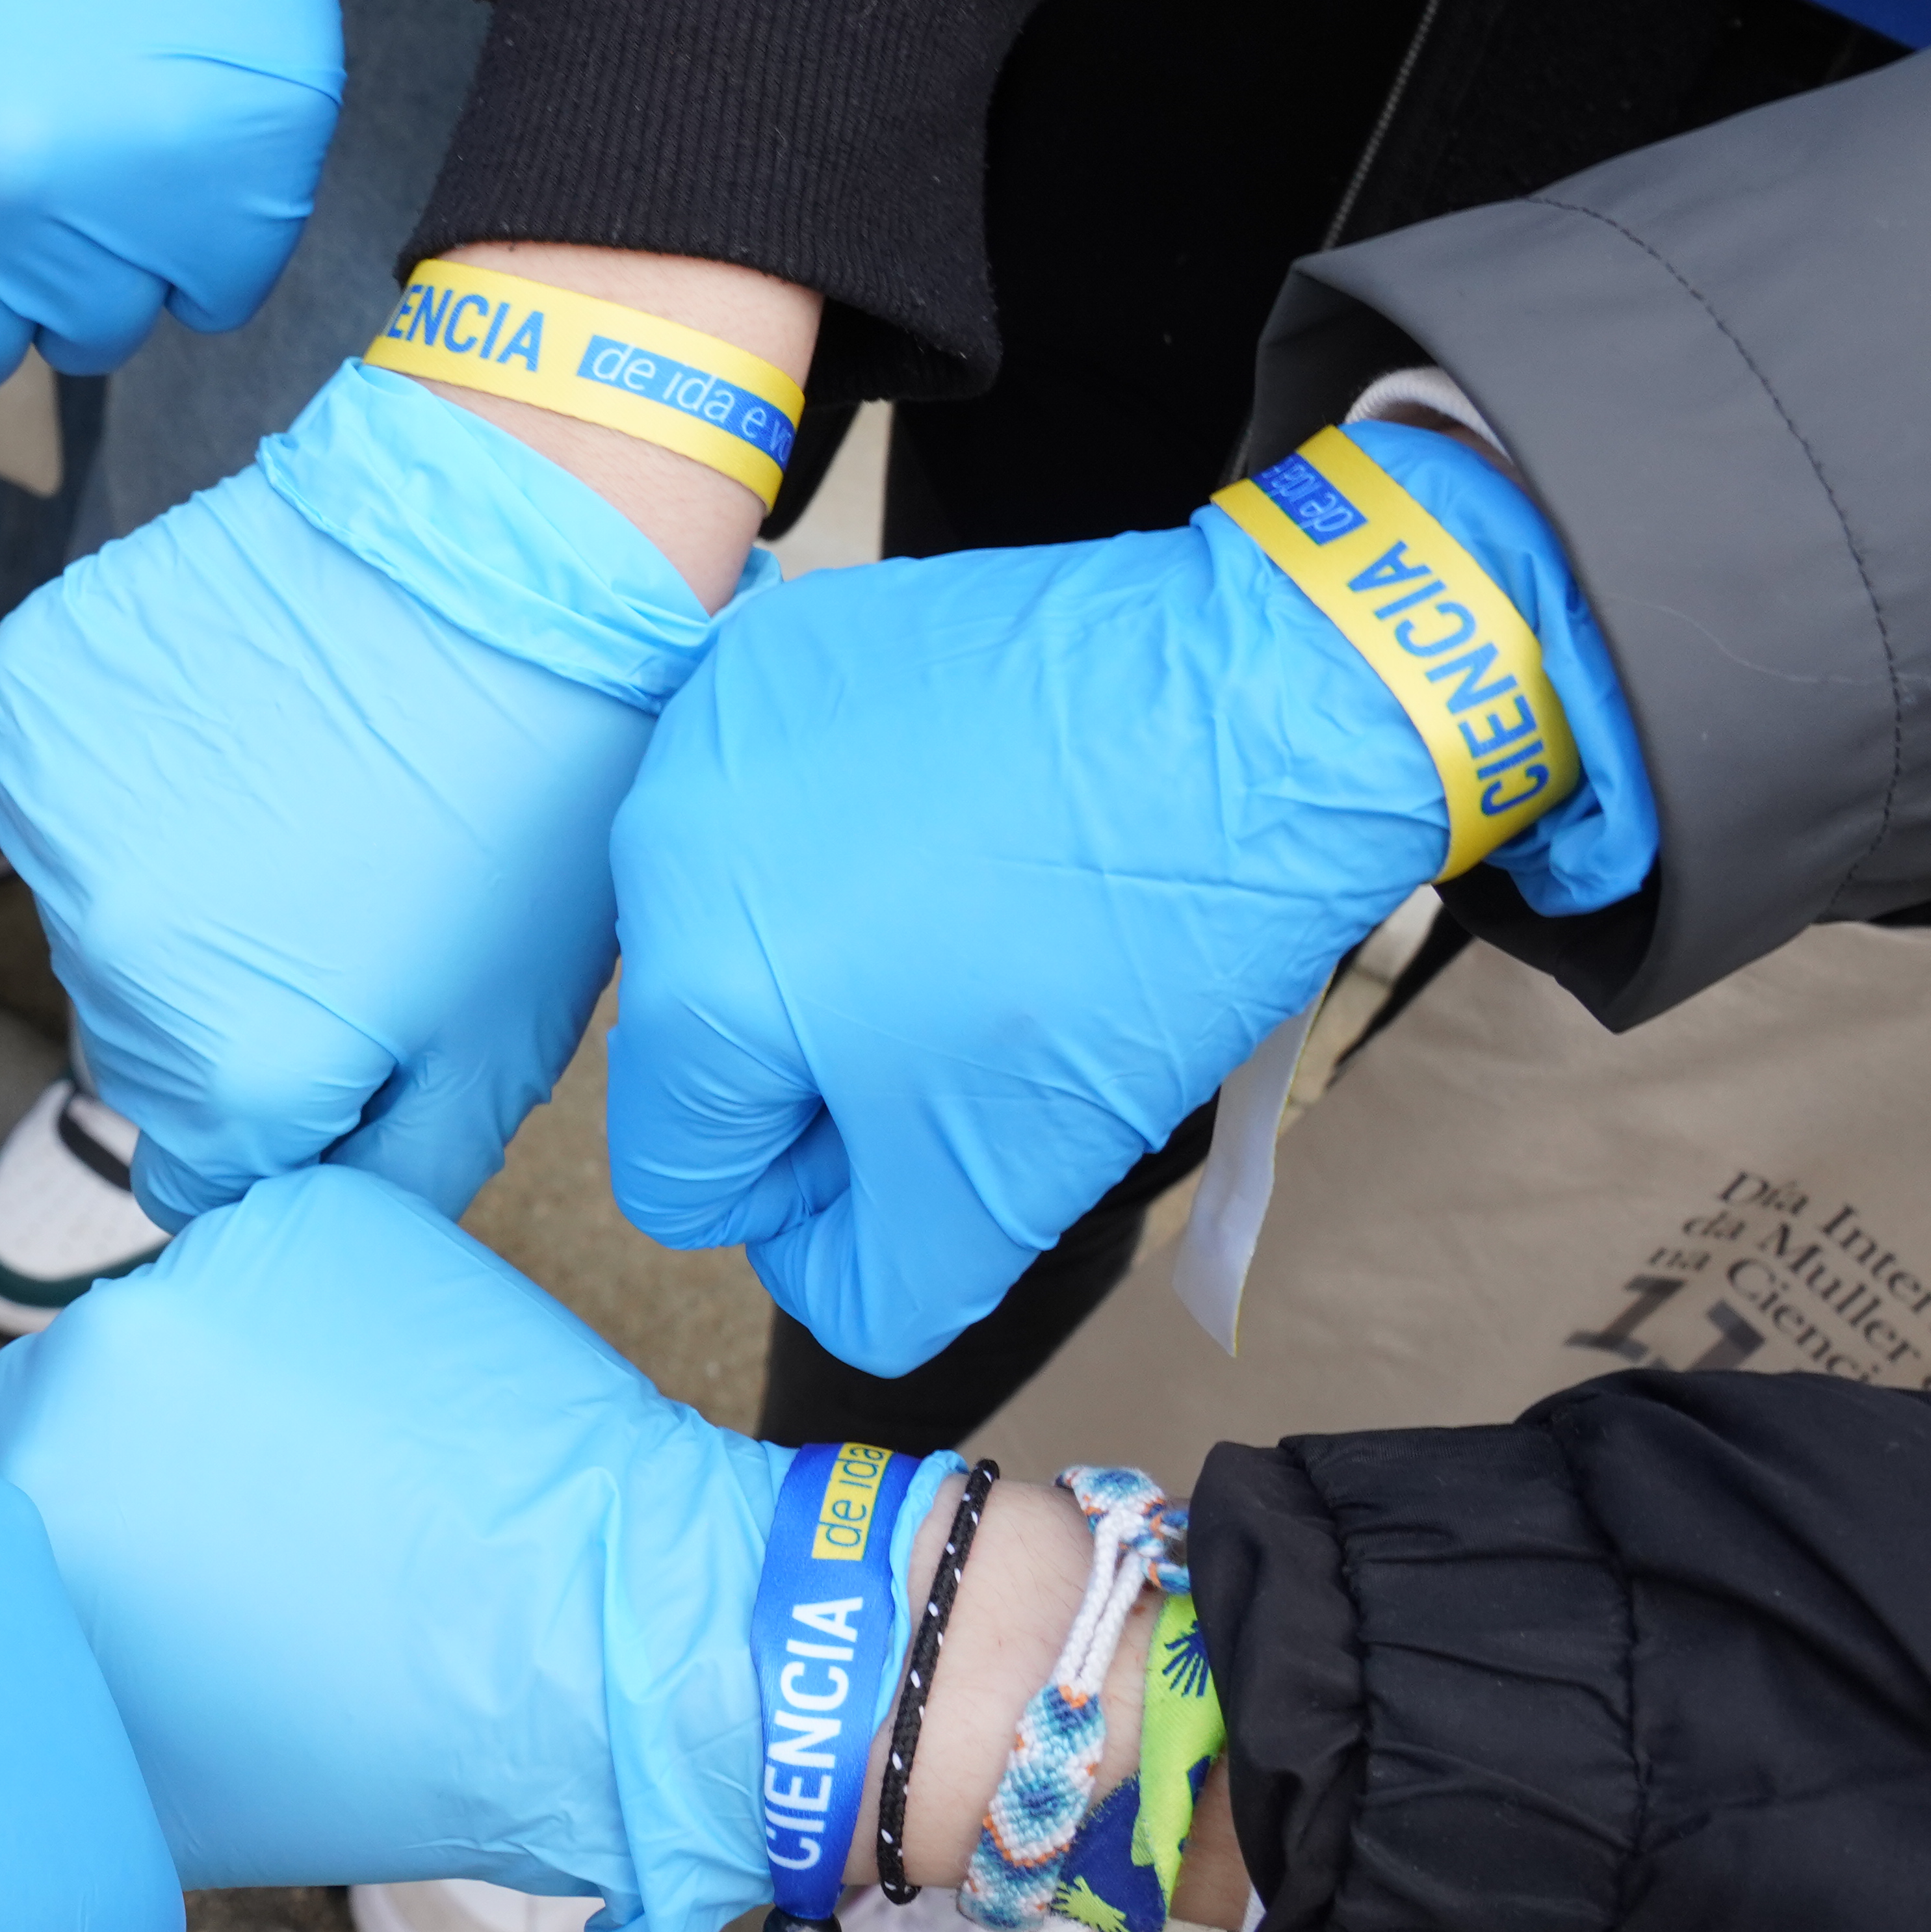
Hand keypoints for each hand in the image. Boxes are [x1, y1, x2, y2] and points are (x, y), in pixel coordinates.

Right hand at [0, 361, 716, 1224]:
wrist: (503, 552)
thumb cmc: (529, 796)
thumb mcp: (501, 1038)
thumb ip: (389, 1174)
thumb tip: (309, 1221)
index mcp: (226, 1067)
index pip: (199, 1174)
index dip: (280, 1112)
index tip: (341, 1026)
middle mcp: (108, 958)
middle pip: (139, 1045)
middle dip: (225, 1002)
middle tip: (340, 892)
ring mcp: (54, 818)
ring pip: (96, 917)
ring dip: (174, 887)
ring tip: (299, 796)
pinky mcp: (30, 702)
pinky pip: (63, 795)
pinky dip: (132, 775)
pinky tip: (238, 723)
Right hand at [0, 1169, 796, 1931]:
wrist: (597, 1653)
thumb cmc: (386, 1745)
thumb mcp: (149, 1784)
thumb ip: (42, 1686)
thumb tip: (10, 1646)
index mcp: (25, 1491)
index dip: (85, 1526)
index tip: (158, 1562)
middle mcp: (93, 1354)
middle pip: (81, 1379)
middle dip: (148, 1441)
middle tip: (255, 1521)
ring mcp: (214, 1267)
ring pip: (188, 1317)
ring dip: (236, 1375)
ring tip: (346, 1471)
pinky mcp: (322, 1217)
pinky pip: (292, 1264)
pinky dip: (330, 1320)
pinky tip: (401, 1413)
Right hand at [606, 422, 1649, 1376]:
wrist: (1272, 711)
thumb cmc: (1141, 946)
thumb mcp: (1006, 1188)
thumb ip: (869, 1287)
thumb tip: (809, 1262)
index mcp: (691, 991)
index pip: (676, 1176)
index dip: (807, 1193)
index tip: (926, 1123)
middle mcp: (659, 843)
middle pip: (701, 1039)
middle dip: (821, 1059)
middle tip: (970, 1012)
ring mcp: (721, 721)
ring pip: (735, 916)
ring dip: (833, 944)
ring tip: (976, 904)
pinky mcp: (792, 644)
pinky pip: (777, 797)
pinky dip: (856, 826)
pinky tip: (969, 810)